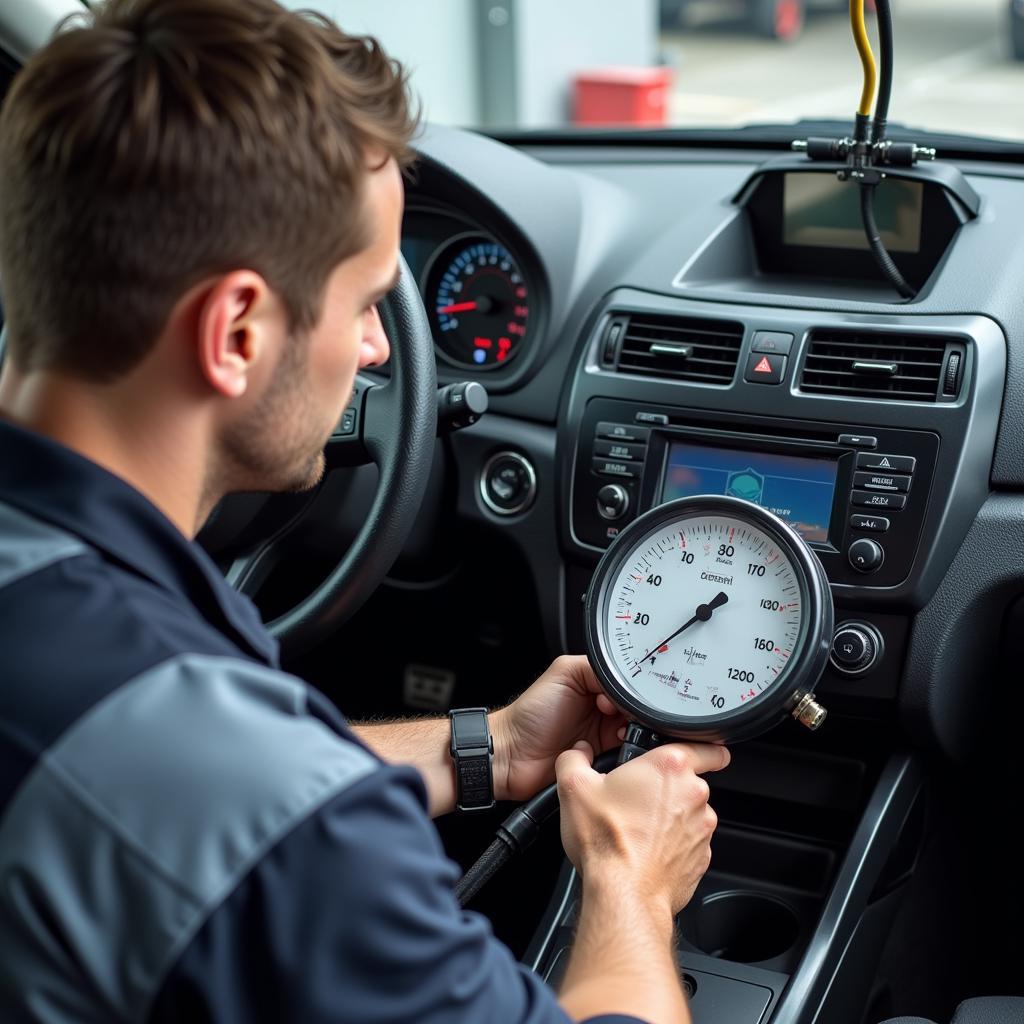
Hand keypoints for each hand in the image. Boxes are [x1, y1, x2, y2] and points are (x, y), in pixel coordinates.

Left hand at [489, 655, 625, 802]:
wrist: (514, 755)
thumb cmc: (530, 713)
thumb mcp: (565, 672)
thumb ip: (597, 668)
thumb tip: (624, 679)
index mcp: (594, 682)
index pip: (626, 682)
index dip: (629, 689)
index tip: (619, 698)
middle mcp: (602, 706)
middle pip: (635, 707)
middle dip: (634, 711)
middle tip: (619, 714)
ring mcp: (603, 732)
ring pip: (635, 730)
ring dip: (632, 731)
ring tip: (618, 731)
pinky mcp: (603, 757)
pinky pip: (626, 753)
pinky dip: (626, 750)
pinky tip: (615, 746)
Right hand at [556, 739, 729, 913]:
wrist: (623, 894)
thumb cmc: (607, 841)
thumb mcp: (573, 787)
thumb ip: (574, 758)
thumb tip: (577, 753)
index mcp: (669, 767)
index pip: (707, 746)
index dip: (705, 747)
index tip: (699, 752)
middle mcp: (693, 795)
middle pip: (688, 781)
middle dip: (667, 787)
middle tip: (637, 798)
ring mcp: (701, 829)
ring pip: (689, 813)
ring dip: (670, 817)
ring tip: (637, 828)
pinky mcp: (701, 858)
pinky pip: (689, 842)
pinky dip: (673, 844)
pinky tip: (646, 850)